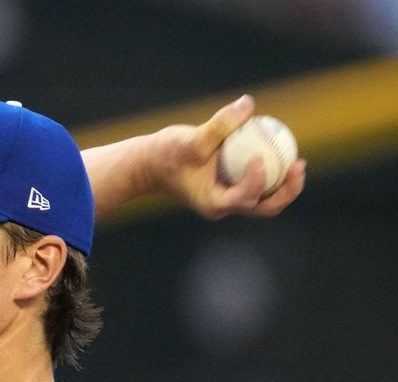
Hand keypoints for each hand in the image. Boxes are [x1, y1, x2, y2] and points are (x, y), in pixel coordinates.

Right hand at [151, 95, 306, 219]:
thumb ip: (220, 124)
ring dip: (285, 185)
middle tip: (298, 166)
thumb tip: (248, 104)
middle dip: (286, 191)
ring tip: (298, 163)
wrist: (151, 165)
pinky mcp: (232, 187)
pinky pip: (259, 183)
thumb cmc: (166, 155)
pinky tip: (282, 150)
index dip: (257, 180)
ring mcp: (230, 199)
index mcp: (214, 203)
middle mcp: (225, 205)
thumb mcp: (191, 139)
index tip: (258, 157)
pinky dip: (272, 171)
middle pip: (264, 208)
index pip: (244, 197)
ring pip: (266, 199)